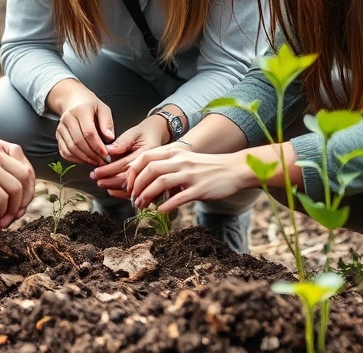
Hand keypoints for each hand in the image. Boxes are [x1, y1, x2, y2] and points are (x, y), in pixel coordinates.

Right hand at [55, 91, 114, 166]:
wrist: (72, 100)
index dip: (97, 145)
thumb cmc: (90, 105)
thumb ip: (107, 122)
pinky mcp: (58, 135)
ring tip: (94, 161)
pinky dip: (74, 159)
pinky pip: (64, 151)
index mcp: (81, 110)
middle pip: (78, 142)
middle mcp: (68, 119)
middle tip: (101, 160)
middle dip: (91, 154)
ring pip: (70, 148)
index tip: (105, 153)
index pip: (88, 132)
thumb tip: (110, 137)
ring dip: (83, 158)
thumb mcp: (103, 108)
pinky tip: (84, 160)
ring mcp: (61, 127)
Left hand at [89, 116, 168, 198]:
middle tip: (96, 180)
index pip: (125, 165)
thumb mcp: (133, 133)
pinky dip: (122, 192)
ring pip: (131, 188)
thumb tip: (108, 151)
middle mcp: (149, 167)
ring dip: (114, 187)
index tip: (97, 172)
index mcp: (146, 154)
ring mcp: (149, 176)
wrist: (157, 135)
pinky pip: (134, 191)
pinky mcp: (147, 181)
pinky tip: (112, 190)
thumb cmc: (144, 133)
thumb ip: (122, 142)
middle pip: (128, 180)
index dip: (109, 170)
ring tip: (102, 184)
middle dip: (110, 181)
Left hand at [126, 147, 250, 213]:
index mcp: (174, 152)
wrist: (233, 169)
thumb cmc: (206, 167)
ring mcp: (190, 175)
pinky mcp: (200, 189)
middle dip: (137, 186)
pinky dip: (166, 205)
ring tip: (142, 206)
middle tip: (134, 199)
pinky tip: (160, 211)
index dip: (132, 172)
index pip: (144, 157)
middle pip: (149, 169)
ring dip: (147, 196)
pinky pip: (179, 197)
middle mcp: (180, 161)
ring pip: (161, 182)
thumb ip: (166, 164)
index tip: (129, 186)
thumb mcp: (184, 159)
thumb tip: (144, 179)